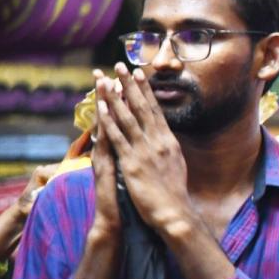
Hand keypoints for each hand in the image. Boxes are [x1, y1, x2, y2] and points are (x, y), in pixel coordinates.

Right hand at [89, 79, 120, 241]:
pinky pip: (104, 145)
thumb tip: (145, 143)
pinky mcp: (104, 169)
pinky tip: (103, 114)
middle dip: (111, 96)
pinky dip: (104, 129)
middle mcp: (110, 151)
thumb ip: (135, 157)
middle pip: (112, 119)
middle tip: (108, 74)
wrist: (115, 220)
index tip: (128, 82)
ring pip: (106, 127)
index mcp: (121, 151)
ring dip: (106, 105)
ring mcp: (105, 158)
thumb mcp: (135, 173)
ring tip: (105, 85)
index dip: (125, 102)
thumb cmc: (130, 198)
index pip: (123, 122)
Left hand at [94, 63, 193, 236]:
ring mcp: (144, 151)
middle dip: (130, 85)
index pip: (155, 109)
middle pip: (142, 107)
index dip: (146, 90)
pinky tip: (102, 108)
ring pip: (128, 118)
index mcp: (169, 141)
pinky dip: (109, 121)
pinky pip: (118, 138)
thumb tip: (166, 138)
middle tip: (121, 65)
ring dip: (115, 97)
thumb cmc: (174, 193)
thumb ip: (168, 149)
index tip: (139, 73)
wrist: (174, 212)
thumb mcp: (176, 165)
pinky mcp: (132, 163)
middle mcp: (158, 141)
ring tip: (106, 80)